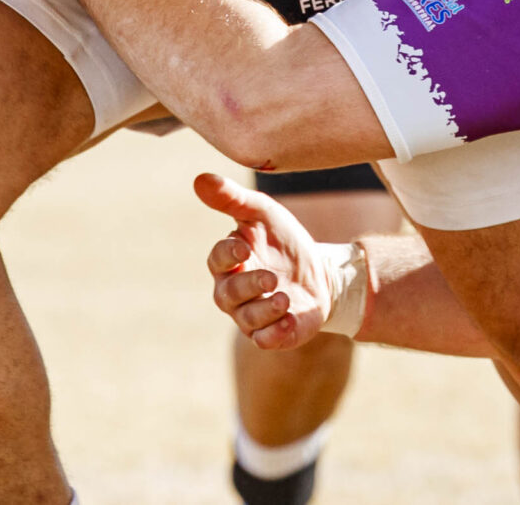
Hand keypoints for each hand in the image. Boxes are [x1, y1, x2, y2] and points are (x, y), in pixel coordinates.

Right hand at [195, 172, 345, 350]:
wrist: (320, 273)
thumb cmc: (283, 240)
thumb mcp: (263, 213)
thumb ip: (233, 199)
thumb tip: (200, 178)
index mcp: (229, 261)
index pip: (217, 260)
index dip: (227, 256)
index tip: (244, 249)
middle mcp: (233, 291)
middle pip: (229, 294)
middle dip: (249, 286)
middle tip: (271, 279)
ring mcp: (251, 315)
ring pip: (247, 319)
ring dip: (265, 310)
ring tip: (285, 298)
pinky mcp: (271, 334)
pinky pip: (265, 340)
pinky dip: (275, 334)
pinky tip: (291, 319)